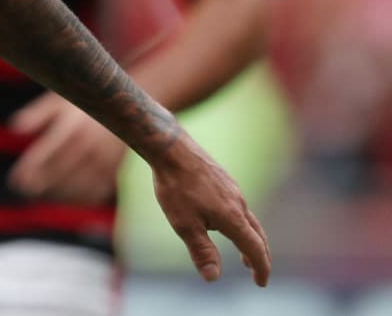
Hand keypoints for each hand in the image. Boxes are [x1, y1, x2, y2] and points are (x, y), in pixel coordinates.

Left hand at [8, 92, 126, 204]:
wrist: (128, 109)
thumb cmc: (84, 105)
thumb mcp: (61, 102)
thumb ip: (37, 114)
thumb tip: (13, 128)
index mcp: (73, 127)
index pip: (47, 152)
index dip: (30, 168)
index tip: (15, 179)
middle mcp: (89, 146)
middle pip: (60, 172)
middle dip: (39, 183)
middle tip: (23, 189)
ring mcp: (104, 161)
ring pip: (76, 186)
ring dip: (56, 193)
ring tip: (38, 193)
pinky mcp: (114, 172)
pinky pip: (94, 192)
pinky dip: (77, 198)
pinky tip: (63, 197)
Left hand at [148, 132, 271, 285]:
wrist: (171, 149)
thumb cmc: (176, 187)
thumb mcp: (184, 225)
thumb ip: (201, 251)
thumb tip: (213, 278)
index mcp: (233, 218)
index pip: (255, 249)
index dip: (261, 268)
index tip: (261, 284)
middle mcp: (239, 203)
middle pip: (258, 235)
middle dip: (260, 256)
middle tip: (257, 271)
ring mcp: (233, 189)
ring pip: (249, 219)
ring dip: (250, 238)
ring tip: (244, 252)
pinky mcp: (224, 179)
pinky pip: (240, 206)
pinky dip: (242, 222)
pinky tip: (227, 220)